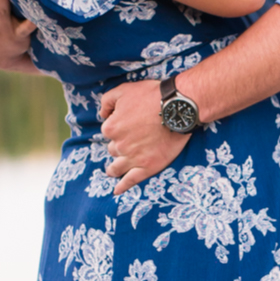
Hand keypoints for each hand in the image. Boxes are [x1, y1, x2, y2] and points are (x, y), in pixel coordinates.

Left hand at [100, 77, 191, 193]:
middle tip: (132, 141)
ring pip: (116, 167)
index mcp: (111, 127)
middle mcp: (119, 145)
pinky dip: (122, 187)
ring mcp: (132, 158)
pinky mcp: (147, 167)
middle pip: (113, 149)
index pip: (108, 131)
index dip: (118, 127)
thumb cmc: (152, 96)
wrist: (177, 108)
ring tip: (113, 170)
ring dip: (114, 168)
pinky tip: (117, 191)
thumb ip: (107, 101)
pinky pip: (130, 180)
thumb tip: (102, 114)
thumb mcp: (124, 89)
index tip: (129, 125)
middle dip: (119, 146)